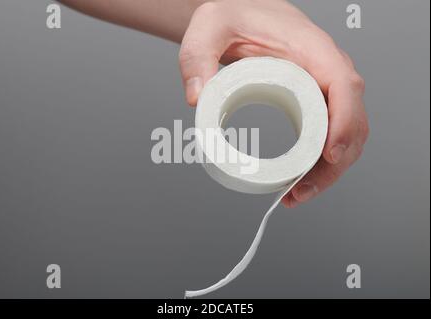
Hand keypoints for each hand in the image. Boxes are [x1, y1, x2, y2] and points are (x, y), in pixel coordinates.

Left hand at [179, 0, 368, 206]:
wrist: (244, 14)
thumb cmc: (235, 16)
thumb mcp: (209, 27)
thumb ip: (197, 57)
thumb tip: (197, 96)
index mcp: (313, 49)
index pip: (344, 86)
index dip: (345, 122)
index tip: (329, 156)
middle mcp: (327, 69)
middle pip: (352, 121)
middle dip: (333, 164)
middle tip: (300, 191)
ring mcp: (324, 88)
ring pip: (346, 134)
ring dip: (327, 170)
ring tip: (296, 194)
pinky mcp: (314, 102)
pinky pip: (330, 134)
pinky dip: (320, 163)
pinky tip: (300, 181)